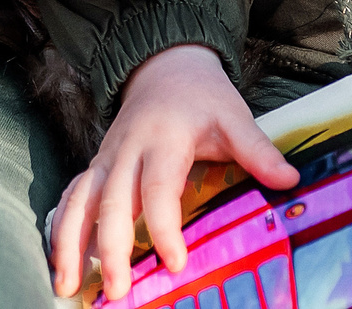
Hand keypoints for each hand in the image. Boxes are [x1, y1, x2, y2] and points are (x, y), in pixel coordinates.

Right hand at [48, 45, 299, 303]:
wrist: (165, 66)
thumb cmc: (202, 97)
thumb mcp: (233, 116)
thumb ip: (257, 150)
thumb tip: (290, 180)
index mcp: (163, 138)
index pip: (158, 188)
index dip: (165, 227)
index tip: (176, 263)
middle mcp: (127, 150)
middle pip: (112, 201)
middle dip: (111, 247)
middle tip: (119, 291)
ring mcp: (106, 159)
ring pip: (79, 200)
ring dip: (69, 243)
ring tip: (67, 286)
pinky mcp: (96, 167)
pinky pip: (71, 198)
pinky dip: (62, 229)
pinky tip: (61, 262)